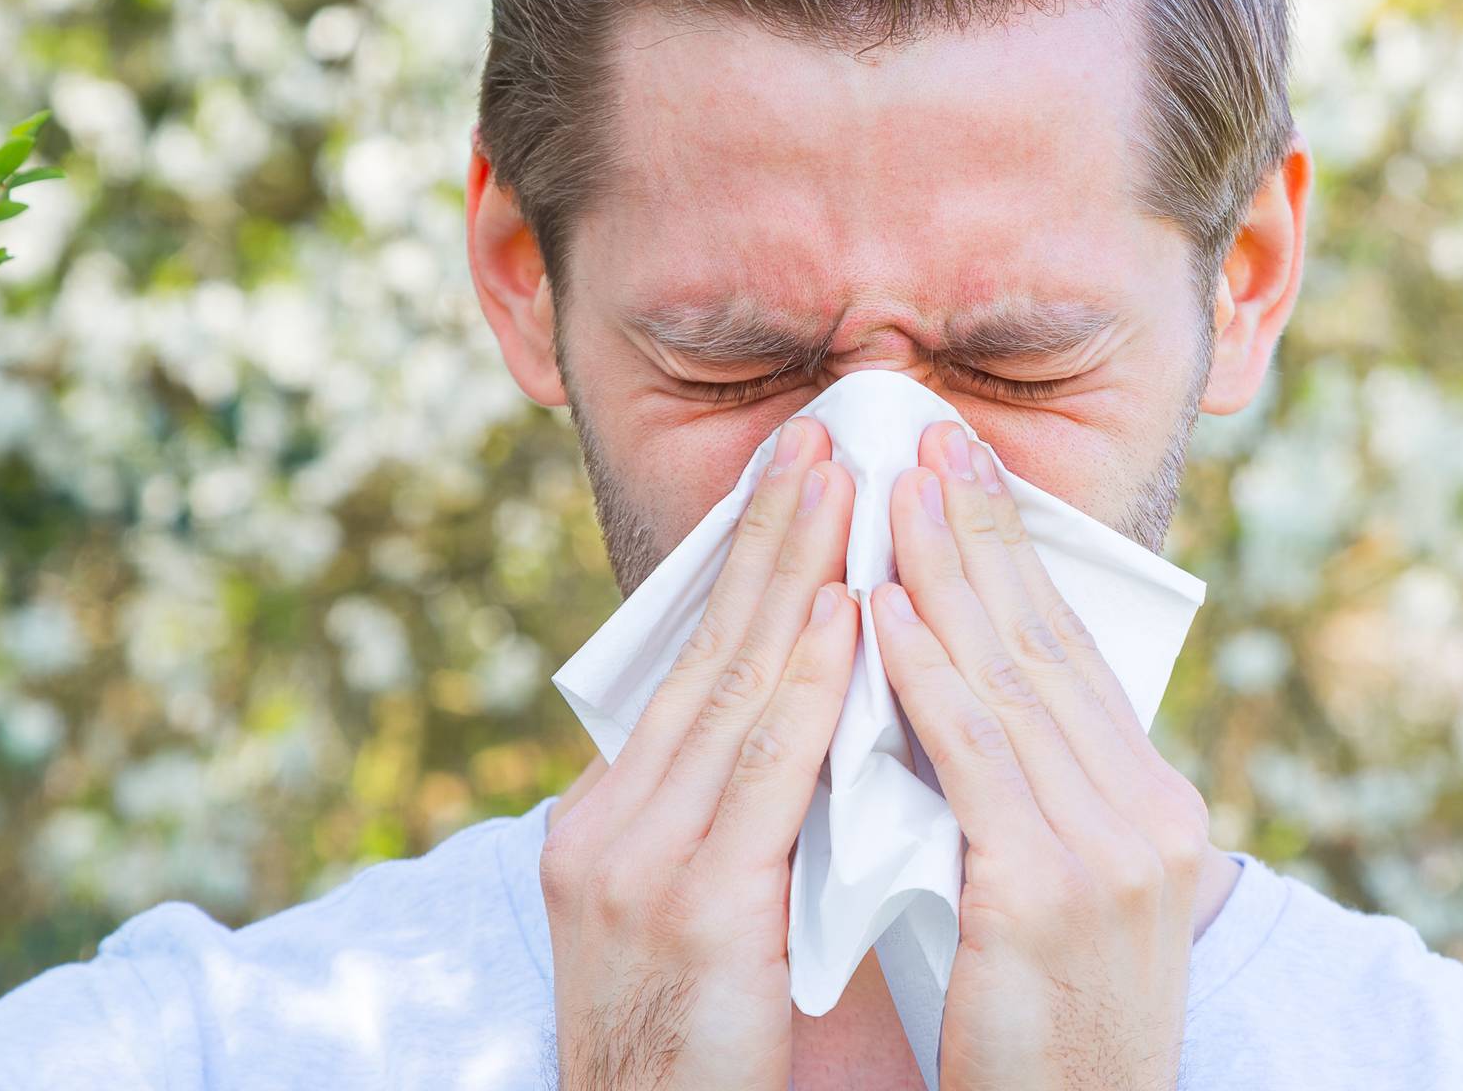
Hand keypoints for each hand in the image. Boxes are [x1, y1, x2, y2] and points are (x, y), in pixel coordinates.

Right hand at [539, 417, 857, 1089]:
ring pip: (737, 688)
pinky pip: (765, 771)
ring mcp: (642, 864)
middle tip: (826, 434)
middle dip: (773, 536)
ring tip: (846, 482)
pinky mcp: (694, 911)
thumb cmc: (704, 1053)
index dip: (755, 570)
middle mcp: (612, 827)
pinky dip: (809, 681)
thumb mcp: (712, 917)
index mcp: (615, 823)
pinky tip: (851, 614)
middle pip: (710, 651)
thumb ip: (749, 825)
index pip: (699, 670)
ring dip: (798, 573)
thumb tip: (827, 735)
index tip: (806, 481)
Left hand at [869, 422, 1219, 1090]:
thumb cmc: (1048, 1046)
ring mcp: (1104, 852)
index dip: (1016, 559)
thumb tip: (951, 719)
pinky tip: (884, 612)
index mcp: (1151, 813)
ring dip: (943, 573)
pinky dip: (926, 677)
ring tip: (890, 489)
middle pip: (1047, 644)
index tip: (965, 477)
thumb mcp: (1055, 908)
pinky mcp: (1046, 893)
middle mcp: (1144, 816)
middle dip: (983, 532)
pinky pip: (974, 759)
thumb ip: (1023, 812)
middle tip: (931, 436)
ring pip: (1010, 681)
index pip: (1072, 658)